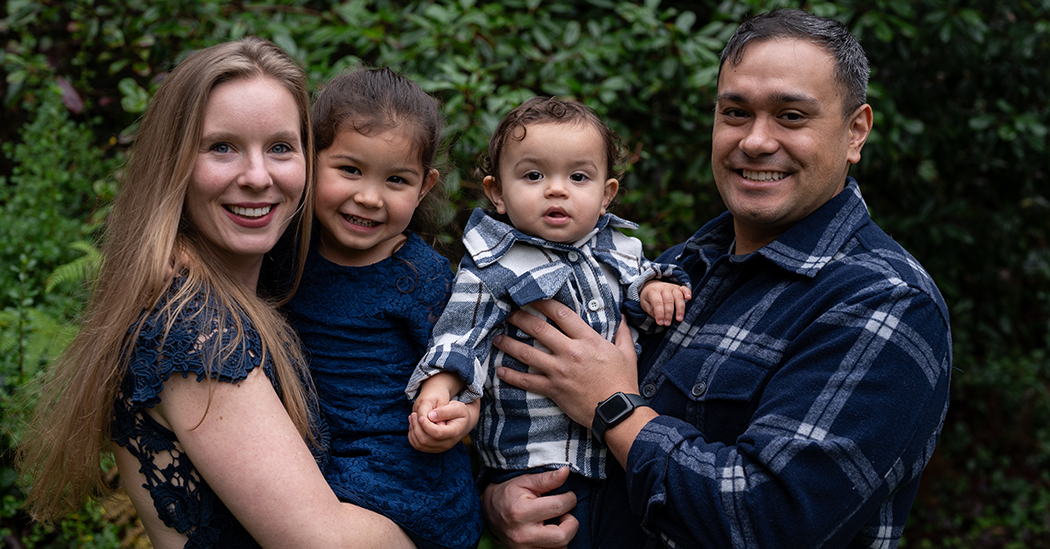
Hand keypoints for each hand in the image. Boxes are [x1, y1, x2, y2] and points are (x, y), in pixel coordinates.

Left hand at [408, 373, 477, 452]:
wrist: (463, 423)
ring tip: (412, 418)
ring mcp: (439, 448)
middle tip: (413, 415)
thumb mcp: (457, 407)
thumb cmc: (460, 413)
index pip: (437, 433)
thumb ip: (445, 411)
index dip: (426, 425)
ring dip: (413, 431)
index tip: (420, 416)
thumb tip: (430, 416)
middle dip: (416, 427)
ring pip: (420, 445)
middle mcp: (447, 444)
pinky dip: (413, 436)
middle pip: (426, 441)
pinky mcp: (433, 449)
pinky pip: (418, 446)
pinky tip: (413, 425)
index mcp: (454, 433)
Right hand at [483, 467, 578, 548]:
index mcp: (522, 512)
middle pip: (563, 536)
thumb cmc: (508, 493)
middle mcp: (523, 535)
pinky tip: (549, 533)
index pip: (559, 507)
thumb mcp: (525, 481)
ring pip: (560, 548)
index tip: (568, 495)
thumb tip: (566, 471)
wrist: (488, 512)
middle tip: (564, 514)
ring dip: (563, 534)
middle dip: (571, 523)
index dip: (570, 499)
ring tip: (555, 522)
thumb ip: (546, 478)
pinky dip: (555, 544)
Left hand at [493, 299, 637, 427]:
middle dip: (520, 318)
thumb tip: (622, 317)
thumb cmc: (623, 382)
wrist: (618, 411)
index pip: (561, 314)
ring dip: (509, 344)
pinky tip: (500, 370)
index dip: (544, 303)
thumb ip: (622, 333)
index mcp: (588, 340)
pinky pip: (528, 381)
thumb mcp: (627, 353)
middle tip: (509, 313)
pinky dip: (512, 376)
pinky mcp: (553, 389)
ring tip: (497, 338)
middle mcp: (570, 352)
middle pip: (539, 329)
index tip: (532, 298)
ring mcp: (559, 371)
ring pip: (527, 353)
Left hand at [640, 281, 691, 325]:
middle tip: (668, 324)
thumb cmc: (649, 297)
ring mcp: (672, 287)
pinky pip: (685, 289)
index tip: (660, 323)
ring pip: (678, 297)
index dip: (659, 314)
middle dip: (669, 314)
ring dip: (680, 309)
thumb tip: (659, 319)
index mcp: (653, 291)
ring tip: (679, 319)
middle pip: (668, 301)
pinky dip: (688, 293)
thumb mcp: (645, 303)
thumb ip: (651, 311)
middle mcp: (664, 288)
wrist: (651, 285)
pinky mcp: (679, 288)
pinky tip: (689, 298)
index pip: (657, 303)